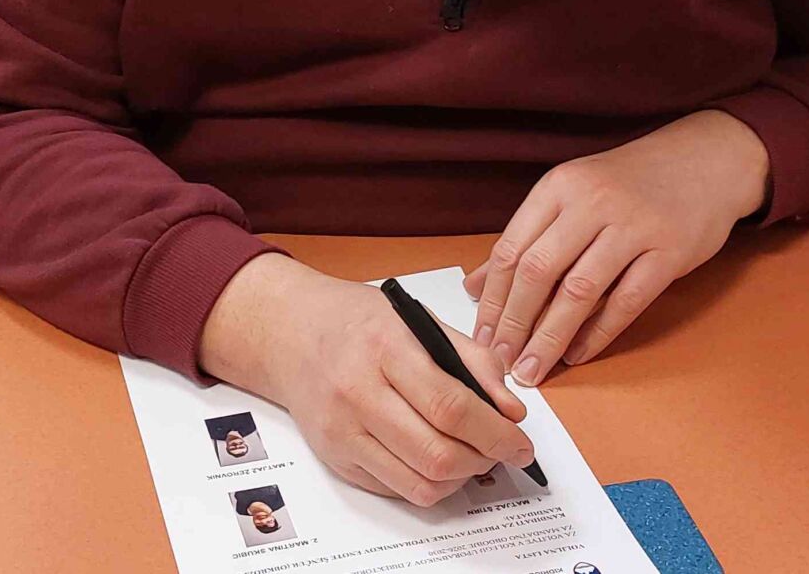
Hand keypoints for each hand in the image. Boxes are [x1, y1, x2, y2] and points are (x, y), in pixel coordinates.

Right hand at [201, 254, 534, 505]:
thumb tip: (511, 409)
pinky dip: (429, 483)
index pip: (450, 405)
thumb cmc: (357, 322)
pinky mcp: (335, 458)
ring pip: (420, 483)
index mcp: (384, 347)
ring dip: (461, 478)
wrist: (288, 333)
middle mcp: (357, 392)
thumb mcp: (416, 318)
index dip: (495, 432)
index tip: (520, 442)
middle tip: (502, 449)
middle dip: (485, 459)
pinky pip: (397, 490)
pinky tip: (436, 457)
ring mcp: (342, 431)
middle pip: (437, 452)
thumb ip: (470, 359)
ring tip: (472, 455)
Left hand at [467, 110, 769, 386]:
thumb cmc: (629, 182)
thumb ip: (526, 238)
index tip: (480, 337)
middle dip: (515, 323)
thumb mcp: (571, 194)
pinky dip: (598, 333)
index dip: (492, 299)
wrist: (705, 158)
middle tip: (501, 360)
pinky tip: (578, 354)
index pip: (511, 249)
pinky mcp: (669, 252)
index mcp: (558, 187)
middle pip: (539, 271)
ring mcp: (632, 226)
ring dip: (550, 336)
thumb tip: (475, 286)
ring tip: (534, 368)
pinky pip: (626, 301)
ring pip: (579, 291)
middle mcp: (591, 203)